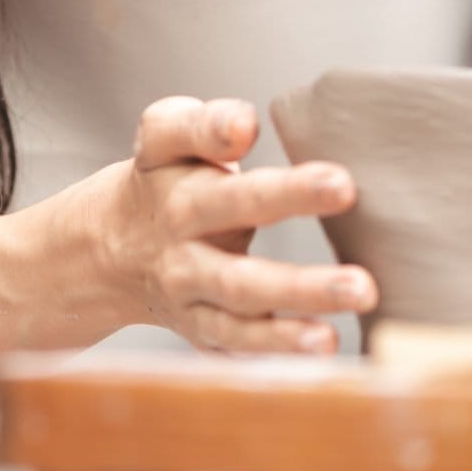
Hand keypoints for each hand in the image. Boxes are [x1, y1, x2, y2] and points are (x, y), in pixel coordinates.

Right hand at [85, 96, 375, 354]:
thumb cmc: (169, 182)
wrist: (113, 252)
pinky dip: (281, 346)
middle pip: (227, 213)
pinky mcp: (202, 329)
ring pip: (240, 291)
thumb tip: (244, 124)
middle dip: (284, 196)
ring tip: (358, 290)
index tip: (251, 127)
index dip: (214, 128)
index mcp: (168, 172)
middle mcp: (175, 228)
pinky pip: (241, 341)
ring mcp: (187, 286)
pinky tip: (325, 342)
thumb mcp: (170, 141)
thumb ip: (208, 124)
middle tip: (346, 190)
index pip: (180, 139)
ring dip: (299, 291)